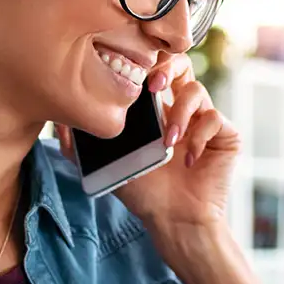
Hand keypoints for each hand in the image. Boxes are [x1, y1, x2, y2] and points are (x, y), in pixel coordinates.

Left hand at [55, 53, 238, 230]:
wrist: (174, 221)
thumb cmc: (144, 193)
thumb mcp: (107, 164)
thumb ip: (82, 145)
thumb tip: (59, 121)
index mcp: (156, 109)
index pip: (154, 69)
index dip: (145, 62)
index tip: (131, 75)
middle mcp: (181, 109)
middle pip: (181, 64)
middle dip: (167, 68)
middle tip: (153, 86)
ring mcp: (204, 120)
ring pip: (197, 90)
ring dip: (179, 113)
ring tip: (168, 141)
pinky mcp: (225, 136)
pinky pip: (214, 119)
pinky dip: (199, 136)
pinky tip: (188, 160)